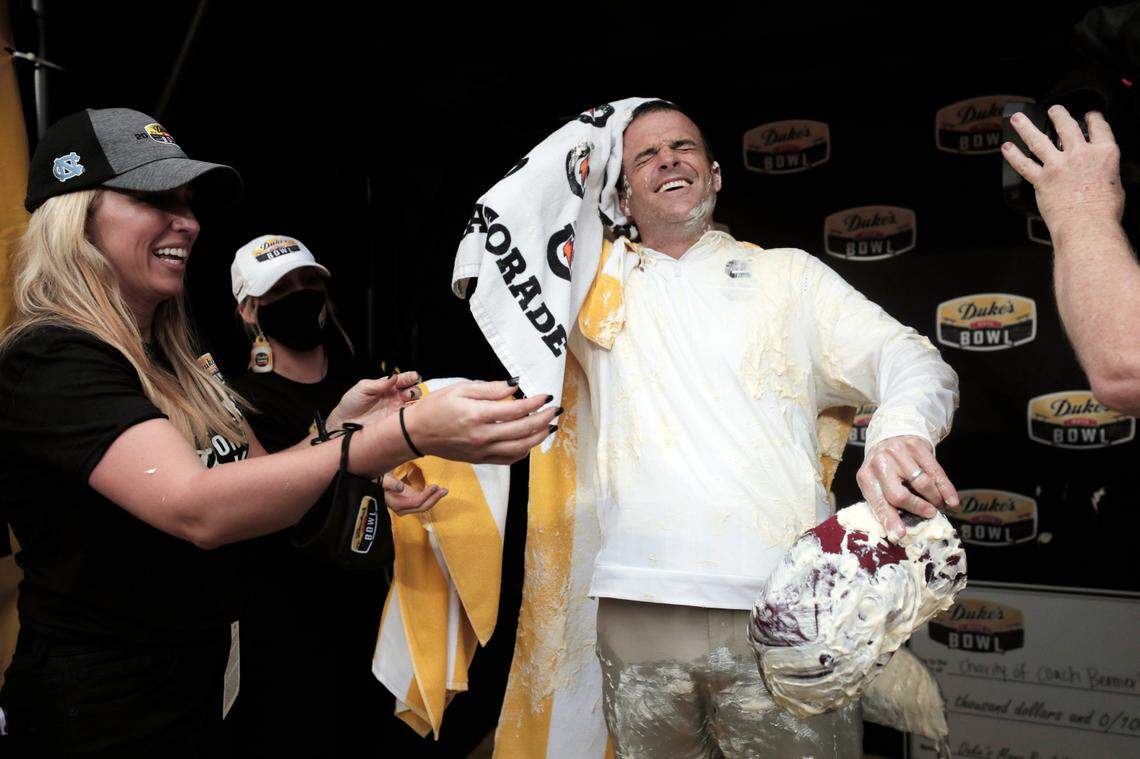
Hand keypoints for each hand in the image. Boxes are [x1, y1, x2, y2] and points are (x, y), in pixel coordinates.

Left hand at [326, 371, 421, 429]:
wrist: (344, 422)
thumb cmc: (351, 403)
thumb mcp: (363, 388)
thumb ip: (379, 383)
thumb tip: (394, 376)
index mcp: (387, 386)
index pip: (403, 379)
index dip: (410, 377)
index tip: (413, 376)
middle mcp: (394, 397)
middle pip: (412, 390)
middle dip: (414, 389)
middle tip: (409, 391)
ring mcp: (395, 410)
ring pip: (413, 403)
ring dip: (415, 400)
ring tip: (408, 399)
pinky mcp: (395, 422)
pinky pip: (408, 418)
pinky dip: (412, 414)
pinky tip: (409, 411)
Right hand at [382, 473, 446, 515]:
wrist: (377, 484)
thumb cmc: (380, 481)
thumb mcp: (383, 480)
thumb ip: (390, 483)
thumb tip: (401, 488)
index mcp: (397, 504)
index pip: (416, 503)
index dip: (427, 495)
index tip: (435, 486)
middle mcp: (403, 509)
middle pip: (422, 507)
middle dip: (434, 499)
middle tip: (445, 490)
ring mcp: (407, 507)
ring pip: (424, 506)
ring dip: (434, 498)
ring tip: (444, 490)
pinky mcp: (410, 503)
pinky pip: (423, 502)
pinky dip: (430, 497)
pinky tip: (436, 490)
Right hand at [401, 380, 558, 464]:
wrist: (415, 433)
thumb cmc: (435, 408)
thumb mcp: (460, 389)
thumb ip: (489, 388)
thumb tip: (514, 386)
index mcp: (477, 415)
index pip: (516, 410)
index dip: (535, 402)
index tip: (546, 396)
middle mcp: (482, 436)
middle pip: (523, 430)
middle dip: (543, 419)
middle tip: (555, 409)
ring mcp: (482, 450)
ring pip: (519, 448)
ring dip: (538, 437)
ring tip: (549, 426)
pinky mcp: (480, 459)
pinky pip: (508, 459)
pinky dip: (523, 452)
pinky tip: (530, 441)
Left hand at [856, 435, 958, 540]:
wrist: (891, 434)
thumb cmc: (885, 467)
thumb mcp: (877, 482)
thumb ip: (886, 501)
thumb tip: (901, 530)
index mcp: (865, 476)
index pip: (878, 502)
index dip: (889, 520)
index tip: (900, 534)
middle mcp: (879, 463)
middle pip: (899, 495)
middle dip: (918, 508)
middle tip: (929, 514)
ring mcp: (897, 453)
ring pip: (922, 483)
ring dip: (934, 499)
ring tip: (937, 505)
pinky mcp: (915, 445)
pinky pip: (936, 472)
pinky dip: (946, 489)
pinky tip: (952, 501)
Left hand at [1002, 107, 1124, 240]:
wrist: (1087, 226)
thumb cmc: (1103, 211)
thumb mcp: (1116, 185)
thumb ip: (1105, 173)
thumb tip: (1101, 175)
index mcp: (1104, 154)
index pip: (1099, 127)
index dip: (1093, 118)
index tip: (1089, 115)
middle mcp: (1079, 155)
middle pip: (1067, 126)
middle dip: (1058, 114)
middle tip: (1053, 110)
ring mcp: (1058, 166)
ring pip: (1038, 141)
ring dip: (1026, 127)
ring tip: (1018, 119)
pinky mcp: (1042, 180)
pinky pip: (1024, 165)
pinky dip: (1013, 156)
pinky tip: (1007, 148)